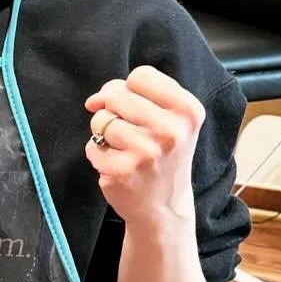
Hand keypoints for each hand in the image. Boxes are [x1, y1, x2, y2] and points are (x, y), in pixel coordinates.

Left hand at [85, 67, 204, 229]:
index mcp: (188, 110)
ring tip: (125, 150)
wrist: (164, 206)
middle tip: (129, 132)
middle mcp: (171, 130)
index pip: (141, 75)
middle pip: (116, 94)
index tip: (134, 107)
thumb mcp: (168, 119)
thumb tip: (94, 100)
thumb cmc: (162, 155)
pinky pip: (92, 146)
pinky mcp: (122, 171)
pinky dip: (99, 154)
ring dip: (104, 134)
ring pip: (101, 120)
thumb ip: (136, 96)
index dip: (129, 89)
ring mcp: (146, 152)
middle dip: (112, 109)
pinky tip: (119, 166)